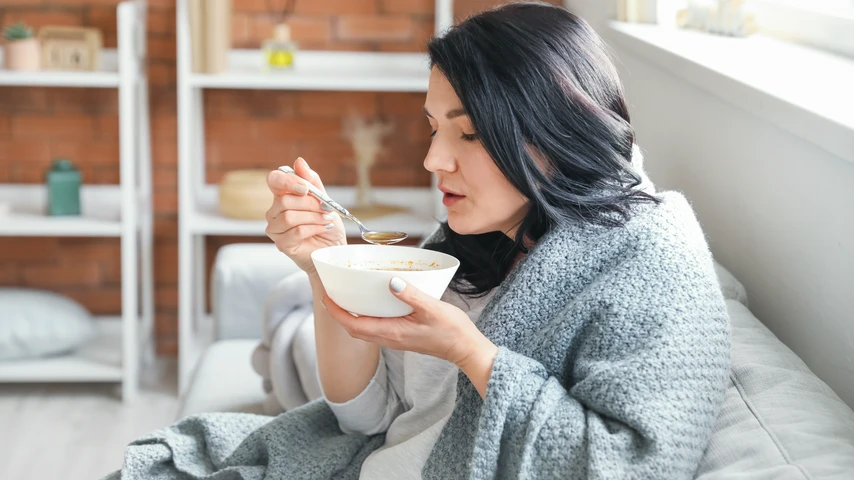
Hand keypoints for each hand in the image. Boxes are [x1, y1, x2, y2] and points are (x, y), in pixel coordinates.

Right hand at [266, 157, 345, 274]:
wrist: (334, 248)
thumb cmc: (327, 224)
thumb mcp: (324, 199)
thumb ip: (312, 181)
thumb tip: (299, 161)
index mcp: (283, 196)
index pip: (274, 180)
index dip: (287, 181)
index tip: (306, 188)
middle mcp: (274, 211)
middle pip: (284, 201)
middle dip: (310, 204)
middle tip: (326, 209)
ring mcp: (275, 228)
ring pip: (289, 217)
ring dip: (313, 217)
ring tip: (326, 220)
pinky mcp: (281, 244)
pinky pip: (295, 231)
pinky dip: (314, 228)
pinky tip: (323, 229)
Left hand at [321, 277, 498, 396]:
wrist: (465, 349)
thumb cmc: (452, 330)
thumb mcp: (432, 308)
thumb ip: (411, 294)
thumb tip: (391, 281)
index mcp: (392, 332)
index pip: (353, 325)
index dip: (336, 312)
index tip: (326, 297)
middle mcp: (389, 339)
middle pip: (354, 329)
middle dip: (339, 314)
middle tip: (331, 295)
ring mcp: (395, 340)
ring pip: (364, 330)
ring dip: (351, 316)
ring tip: (346, 298)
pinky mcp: (402, 337)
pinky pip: (376, 328)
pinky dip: (366, 317)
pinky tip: (372, 304)